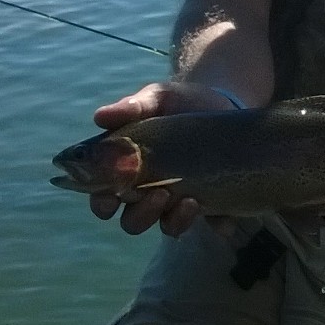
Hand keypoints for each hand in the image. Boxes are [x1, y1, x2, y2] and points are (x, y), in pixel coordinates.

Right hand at [87, 81, 239, 237]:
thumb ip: (132, 107)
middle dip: (143, 214)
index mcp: (126, 170)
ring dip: (175, 221)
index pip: (103, 196)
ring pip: (167, 226)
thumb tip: (100, 117)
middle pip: (133, 221)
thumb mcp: (157, 98)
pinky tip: (223, 220)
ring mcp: (179, 200)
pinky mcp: (211, 201)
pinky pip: (212, 224)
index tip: (110, 199)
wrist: (221, 101)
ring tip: (191, 201)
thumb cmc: (178, 103)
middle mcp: (148, 192)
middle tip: (160, 193)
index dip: (102, 202)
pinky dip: (217, 225)